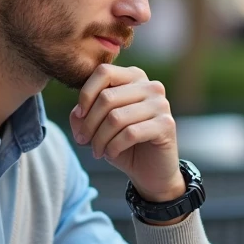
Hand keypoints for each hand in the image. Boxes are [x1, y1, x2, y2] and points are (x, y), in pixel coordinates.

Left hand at [70, 64, 184, 202]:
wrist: (150, 171)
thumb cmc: (122, 143)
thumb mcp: (97, 127)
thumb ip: (82, 115)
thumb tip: (77, 113)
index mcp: (134, 77)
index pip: (104, 72)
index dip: (86, 94)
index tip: (79, 116)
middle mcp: (150, 86)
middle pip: (107, 97)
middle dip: (89, 123)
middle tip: (82, 140)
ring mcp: (161, 104)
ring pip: (116, 117)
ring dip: (99, 139)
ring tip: (96, 151)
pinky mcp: (166, 124)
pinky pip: (130, 133)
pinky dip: (113, 146)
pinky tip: (110, 153)